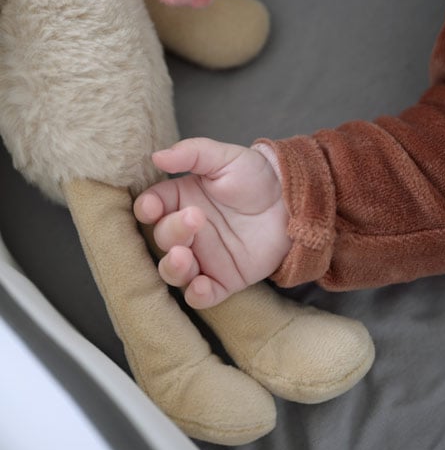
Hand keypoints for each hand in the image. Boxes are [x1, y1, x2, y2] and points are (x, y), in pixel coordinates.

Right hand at [134, 138, 290, 308]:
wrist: (292, 201)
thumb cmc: (256, 176)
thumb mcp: (226, 157)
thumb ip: (193, 154)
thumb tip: (157, 157)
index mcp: (182, 200)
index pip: (152, 207)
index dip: (147, 209)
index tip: (151, 207)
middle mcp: (188, 231)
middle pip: (162, 239)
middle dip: (171, 231)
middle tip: (196, 217)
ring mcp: (204, 257)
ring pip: (174, 271)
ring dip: (173, 268)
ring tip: (184, 257)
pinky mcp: (224, 279)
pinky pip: (202, 295)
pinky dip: (197, 295)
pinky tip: (201, 286)